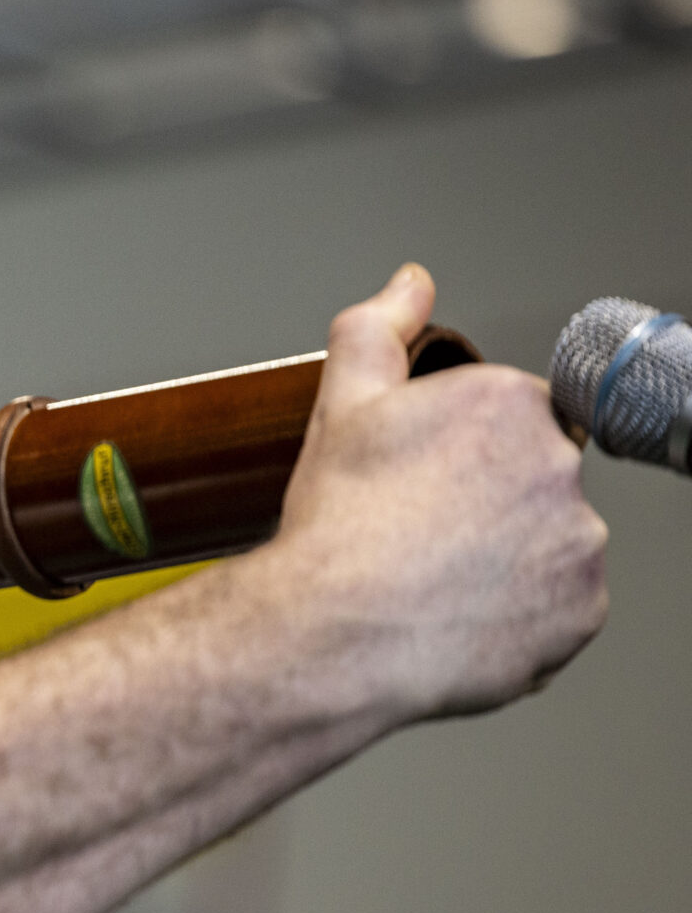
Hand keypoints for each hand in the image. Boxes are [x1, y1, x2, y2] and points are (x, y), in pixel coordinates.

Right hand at [269, 263, 607, 720]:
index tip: (426, 479)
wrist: (329, 629)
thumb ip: (380, 327)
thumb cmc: (336, 523)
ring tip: (436, 578)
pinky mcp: (583, 610)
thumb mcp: (340, 404)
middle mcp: (559, 465)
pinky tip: (460, 612)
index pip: (513, 416)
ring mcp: (579, 541)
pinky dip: (521, 612)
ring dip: (509, 556)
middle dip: (491, 499)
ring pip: (552, 542)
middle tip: (423, 529)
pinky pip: (560, 606)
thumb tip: (410, 283)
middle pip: (537, 477)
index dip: (464, 449)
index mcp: (509, 403)